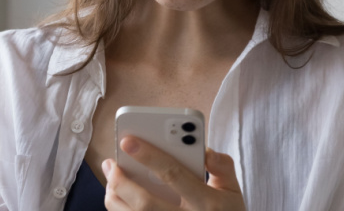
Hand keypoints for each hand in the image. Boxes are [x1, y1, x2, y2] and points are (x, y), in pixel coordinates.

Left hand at [102, 136, 245, 209]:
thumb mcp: (233, 190)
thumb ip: (222, 166)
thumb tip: (205, 150)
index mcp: (207, 203)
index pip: (173, 175)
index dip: (149, 156)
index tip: (127, 141)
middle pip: (145, 203)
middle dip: (122, 182)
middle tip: (110, 164)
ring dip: (115, 198)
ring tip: (111, 180)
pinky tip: (118, 199)